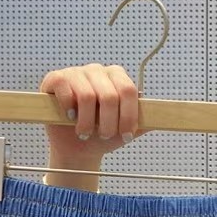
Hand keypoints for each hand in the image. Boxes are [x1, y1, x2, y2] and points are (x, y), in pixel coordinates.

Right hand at [39, 64, 139, 187]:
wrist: (74, 146)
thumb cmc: (99, 135)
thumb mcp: (123, 131)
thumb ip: (142, 123)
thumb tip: (161, 117)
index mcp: (117, 77)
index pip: (128, 91)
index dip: (129, 116)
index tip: (126, 135)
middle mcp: (98, 71)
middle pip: (110, 96)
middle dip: (108, 123)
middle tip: (103, 136)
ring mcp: (76, 73)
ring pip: (87, 96)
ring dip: (87, 122)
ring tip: (85, 133)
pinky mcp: (56, 79)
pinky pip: (66, 91)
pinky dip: (69, 111)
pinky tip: (70, 119)